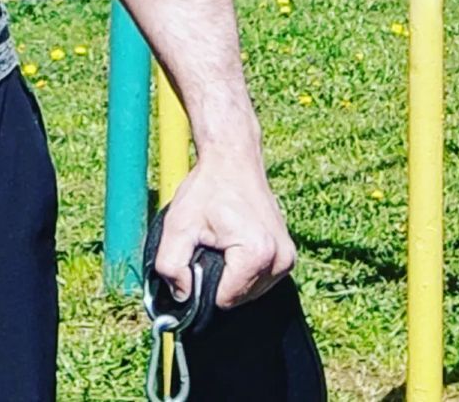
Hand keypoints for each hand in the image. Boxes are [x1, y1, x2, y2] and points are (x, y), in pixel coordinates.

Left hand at [153, 148, 295, 308]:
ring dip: (231, 276)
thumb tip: (182, 297)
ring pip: (250, 292)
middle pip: (239, 298)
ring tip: (221, 242)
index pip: (224, 300)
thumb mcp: (177, 225)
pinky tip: (233, 245)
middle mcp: (280, 261)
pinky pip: (260, 280)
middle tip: (209, 245)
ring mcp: (287, 259)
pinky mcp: (287, 256)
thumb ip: (171, 266)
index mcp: (257, 255)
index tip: (199, 254)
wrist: (232, 159)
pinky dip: (243, 271)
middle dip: (218, 279)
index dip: (203, 284)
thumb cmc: (206, 188)